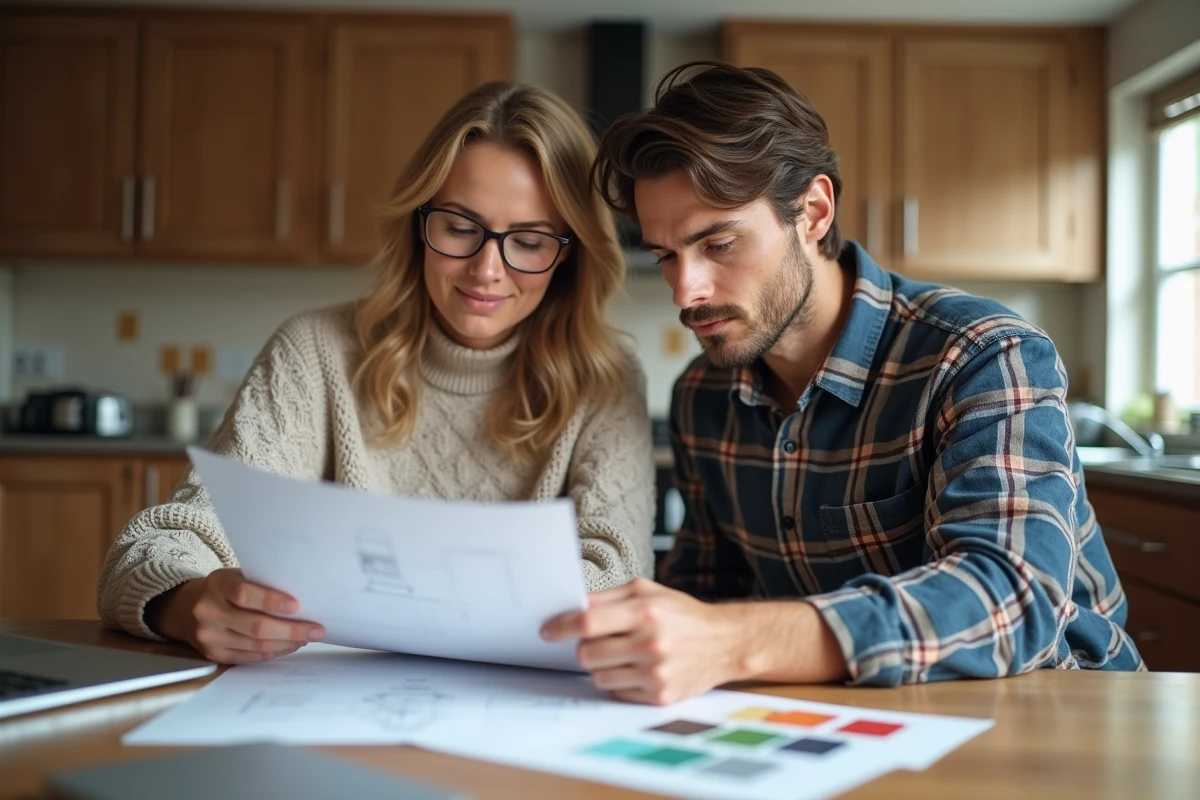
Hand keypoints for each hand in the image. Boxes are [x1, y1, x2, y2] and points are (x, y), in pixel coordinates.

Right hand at [146, 568, 322, 663]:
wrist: (188, 608)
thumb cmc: (226, 588)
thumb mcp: (238, 576)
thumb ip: (263, 583)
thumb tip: (304, 599)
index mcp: (217, 584)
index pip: (244, 594)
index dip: (271, 601)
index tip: (297, 606)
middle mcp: (208, 611)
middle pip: (255, 626)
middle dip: (291, 630)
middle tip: (316, 629)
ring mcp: (209, 636)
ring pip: (256, 645)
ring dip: (287, 643)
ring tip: (307, 637)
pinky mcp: (214, 654)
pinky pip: (251, 657)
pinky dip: (274, 652)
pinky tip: (289, 645)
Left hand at [540, 578, 745, 704]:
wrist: (724, 643)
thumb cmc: (682, 614)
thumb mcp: (648, 591)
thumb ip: (609, 597)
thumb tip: (572, 605)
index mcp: (644, 611)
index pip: (587, 621)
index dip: (561, 626)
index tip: (547, 631)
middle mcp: (650, 643)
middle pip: (586, 654)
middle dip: (584, 648)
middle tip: (598, 642)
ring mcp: (655, 673)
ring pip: (597, 677)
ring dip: (602, 666)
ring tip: (623, 655)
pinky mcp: (660, 696)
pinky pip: (617, 693)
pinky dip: (619, 682)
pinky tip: (637, 669)